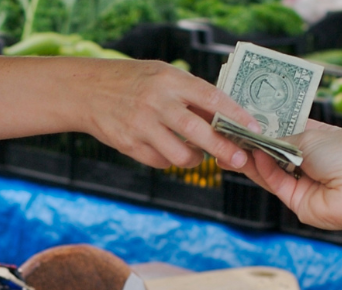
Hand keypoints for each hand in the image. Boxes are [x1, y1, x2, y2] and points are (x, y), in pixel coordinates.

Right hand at [80, 59, 256, 170]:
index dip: (235, 116)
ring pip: (181, 156)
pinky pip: (161, 162)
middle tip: (240, 159)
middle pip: (199, 133)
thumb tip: (227, 119)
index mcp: (170, 80)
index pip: (211, 99)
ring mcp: (142, 126)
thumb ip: (191, 95)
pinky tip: (169, 150)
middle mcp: (157, 103)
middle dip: (224, 149)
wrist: (88, 91)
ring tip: (198, 154)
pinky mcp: (129, 145)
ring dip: (196, 159)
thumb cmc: (135, 81)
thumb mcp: (163, 75)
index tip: (253, 129)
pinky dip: (170, 160)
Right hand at [240, 120, 341, 230]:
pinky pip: (276, 183)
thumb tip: (264, 138)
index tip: (249, 118)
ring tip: (233, 144)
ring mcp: (303, 182)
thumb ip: (284, 138)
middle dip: (256, 143)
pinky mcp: (296, 200)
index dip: (270, 125)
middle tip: (234, 132)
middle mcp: (311, 161)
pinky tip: (254, 156)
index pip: (290, 131)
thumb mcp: (313, 136)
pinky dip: (264, 170)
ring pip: (271, 169)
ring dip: (253, 157)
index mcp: (320, 140)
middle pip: (276, 152)